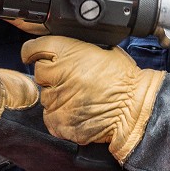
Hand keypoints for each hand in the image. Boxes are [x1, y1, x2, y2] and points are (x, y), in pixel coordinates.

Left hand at [22, 36, 163, 162]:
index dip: (33, 53)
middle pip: (40, 74)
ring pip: (46, 97)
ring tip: (80, 98)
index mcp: (67, 52)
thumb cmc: (124, 79)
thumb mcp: (103, 49)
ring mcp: (57, 100)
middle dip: (52, 77)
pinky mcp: (59, 121)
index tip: (33, 56)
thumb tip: (66, 51)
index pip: (33, 49)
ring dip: (57, 97)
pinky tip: (78, 111)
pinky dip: (60, 116)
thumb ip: (77, 49)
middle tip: (71, 80)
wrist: (136, 107)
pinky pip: (50, 118)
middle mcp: (58, 74)